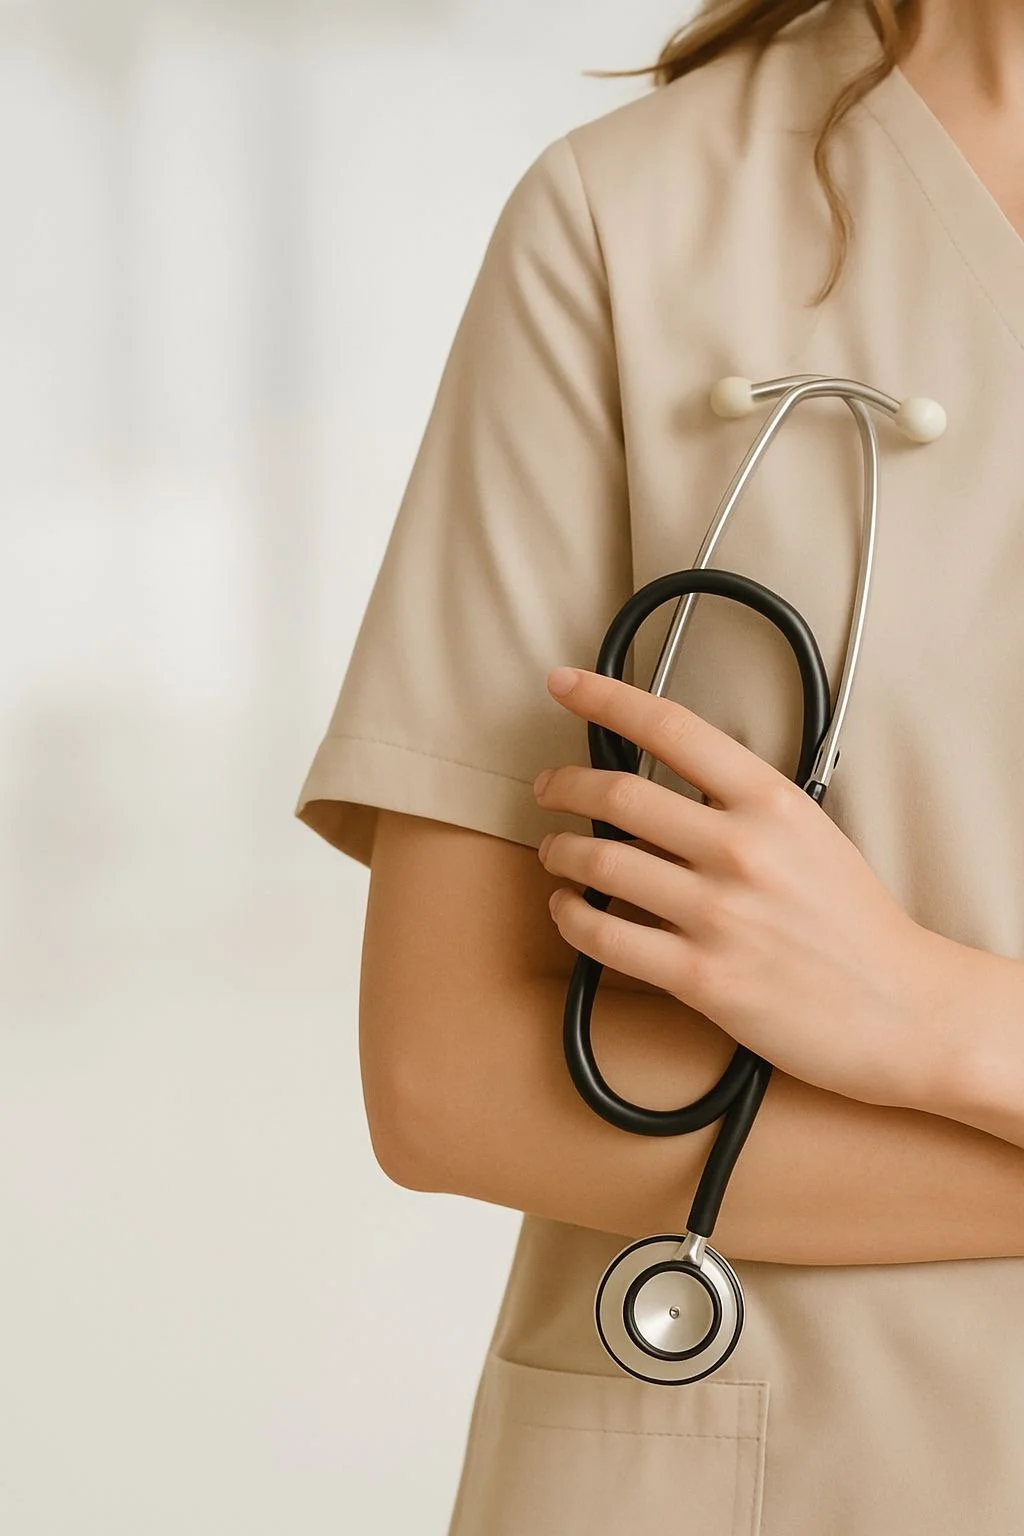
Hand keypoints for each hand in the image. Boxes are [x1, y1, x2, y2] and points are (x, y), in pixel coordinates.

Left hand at [533, 666, 949, 1110]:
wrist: (903, 1007)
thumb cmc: (855, 921)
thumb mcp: (810, 832)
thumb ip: (742, 804)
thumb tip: (667, 783)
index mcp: (771, 802)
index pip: (672, 727)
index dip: (606, 697)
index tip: (565, 683)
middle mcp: (741, 849)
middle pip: (619, 793)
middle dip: (564, 784)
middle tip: (547, 787)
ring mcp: (720, 914)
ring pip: (602, 862)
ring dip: (561, 851)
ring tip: (555, 852)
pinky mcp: (702, 977)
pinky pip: (605, 937)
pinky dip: (571, 916)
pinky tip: (569, 908)